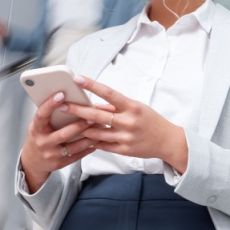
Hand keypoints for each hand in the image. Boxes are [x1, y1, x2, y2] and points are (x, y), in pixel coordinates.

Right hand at [20, 91, 96, 192]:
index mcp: (36, 129)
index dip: (50, 104)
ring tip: (100, 128)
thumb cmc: (39, 136)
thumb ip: (49, 114)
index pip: (42, 115)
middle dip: (79, 125)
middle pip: (63, 134)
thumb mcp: (39, 125)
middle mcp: (42, 143)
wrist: (33, 161)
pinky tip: (96, 141)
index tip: (61, 94)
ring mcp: (51, 155)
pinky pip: (77, 156)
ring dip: (88, 138)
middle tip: (93, 117)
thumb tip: (66, 97)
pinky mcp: (59, 164)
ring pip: (73, 147)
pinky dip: (88, 148)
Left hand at [64, 75, 188, 173]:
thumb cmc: (151, 120)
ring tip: (69, 123)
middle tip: (61, 105)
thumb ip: (116, 106)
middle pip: (97, 114)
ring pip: (97, 132)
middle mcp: (128, 121)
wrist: (168, 141)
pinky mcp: (125, 150)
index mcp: (132, 107)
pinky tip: (84, 137)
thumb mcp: (137, 107)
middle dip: (77, 109)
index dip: (92, 85)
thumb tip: (96, 105)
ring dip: (82, 128)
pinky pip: (103, 145)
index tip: (77, 79)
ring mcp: (126, 137)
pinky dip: (93, 141)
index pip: (108, 93)